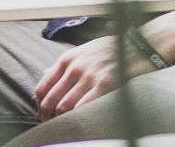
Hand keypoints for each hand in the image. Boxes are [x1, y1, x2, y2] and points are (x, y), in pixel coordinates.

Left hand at [32, 32, 159, 121]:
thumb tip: (45, 75)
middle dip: (47, 117)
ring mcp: (89, 76)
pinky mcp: (105, 84)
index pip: (42, 87)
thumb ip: (64, 65)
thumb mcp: (81, 51)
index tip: (43, 115)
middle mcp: (74, 67)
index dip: (40, 105)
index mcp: (66, 59)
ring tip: (63, 129)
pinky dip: (77, 118)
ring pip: (65, 107)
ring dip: (61, 121)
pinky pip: (84, 107)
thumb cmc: (108, 50)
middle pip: (51, 100)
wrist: (135, 45)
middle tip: (50, 127)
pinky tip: (78, 123)